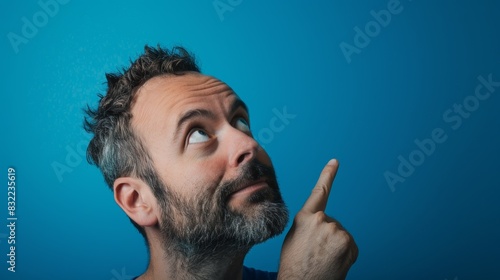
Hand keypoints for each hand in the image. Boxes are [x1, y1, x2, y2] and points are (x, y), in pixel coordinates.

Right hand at [278, 159, 357, 279]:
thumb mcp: (295, 239)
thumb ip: (309, 225)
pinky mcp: (347, 241)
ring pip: (340, 235)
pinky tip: (333, 263)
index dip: (328, 175)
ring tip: (322, 260)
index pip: (319, 193)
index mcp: (304, 218)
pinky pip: (350, 246)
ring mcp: (334, 229)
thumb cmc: (296, 266)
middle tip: (316, 254)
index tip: (335, 162)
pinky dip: (345, 255)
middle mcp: (319, 219)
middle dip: (327, 237)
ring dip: (335, 247)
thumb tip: (323, 224)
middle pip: (331, 223)